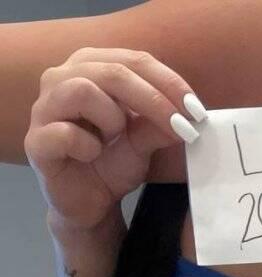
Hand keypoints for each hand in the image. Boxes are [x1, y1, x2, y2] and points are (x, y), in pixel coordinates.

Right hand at [24, 47, 206, 230]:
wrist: (91, 203)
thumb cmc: (113, 162)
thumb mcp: (145, 141)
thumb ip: (162, 123)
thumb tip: (189, 114)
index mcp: (92, 69)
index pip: (134, 60)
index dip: (169, 82)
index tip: (197, 110)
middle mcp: (62, 79)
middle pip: (112, 71)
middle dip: (153, 99)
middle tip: (180, 127)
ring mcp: (44, 109)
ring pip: (81, 90)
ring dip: (112, 118)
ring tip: (117, 138)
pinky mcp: (36, 142)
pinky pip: (64, 132)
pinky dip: (88, 145)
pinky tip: (94, 155)